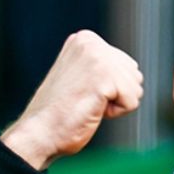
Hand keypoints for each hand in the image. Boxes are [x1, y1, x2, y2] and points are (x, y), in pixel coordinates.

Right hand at [0, 31, 143, 169]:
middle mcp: (91, 42)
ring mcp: (97, 57)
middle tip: (84, 101)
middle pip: (135, 76)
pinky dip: (115, 113)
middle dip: (116, 95)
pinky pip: (132, 102)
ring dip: (115, 105)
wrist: (38, 134)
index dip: (110, 89)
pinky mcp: (103, 76)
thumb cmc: (59, 114)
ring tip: (86, 104)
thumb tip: (134, 71)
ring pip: (136, 89)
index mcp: (86, 39)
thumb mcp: (82, 78)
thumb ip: (103, 67)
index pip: (127, 67)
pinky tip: (91, 110)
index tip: (81, 92)